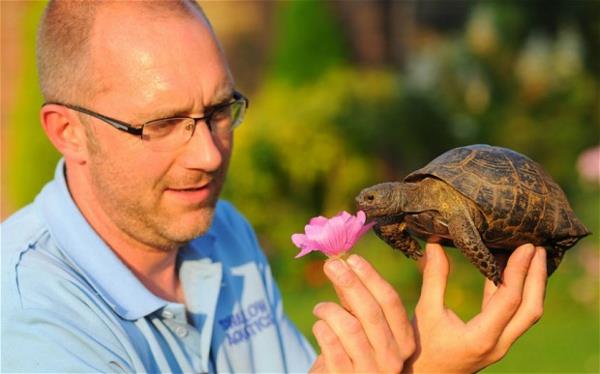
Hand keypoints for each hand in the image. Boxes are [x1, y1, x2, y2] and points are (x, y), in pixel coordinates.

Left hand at [309, 255, 415, 372]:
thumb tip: (342, 262)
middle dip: (350, 284)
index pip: (391, 302)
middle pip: (372, 312)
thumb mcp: (360, 325)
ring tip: (320, 308)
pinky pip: (333, 347)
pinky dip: (323, 331)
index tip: (352, 259)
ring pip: (351, 329)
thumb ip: (356, 299)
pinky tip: (319, 326)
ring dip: (330, 311)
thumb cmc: (350, 352)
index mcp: (404, 341)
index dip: (371, 277)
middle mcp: (394, 359)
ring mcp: (372, 373)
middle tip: (331, 265)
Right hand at [405, 242, 546, 372]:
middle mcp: (498, 344)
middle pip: (530, 310)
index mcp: (482, 337)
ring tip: (530, 256)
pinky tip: (506, 272)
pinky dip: (514, 292)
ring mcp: (499, 345)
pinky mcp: (495, 342)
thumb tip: (435, 244)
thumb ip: (433, 279)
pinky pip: (513, 315)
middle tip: (538, 248)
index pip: (510, 300)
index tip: (526, 246)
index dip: (520, 270)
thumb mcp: (425, 312)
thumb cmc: (420, 348)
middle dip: (537, 277)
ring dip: (531, 285)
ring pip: (526, 314)